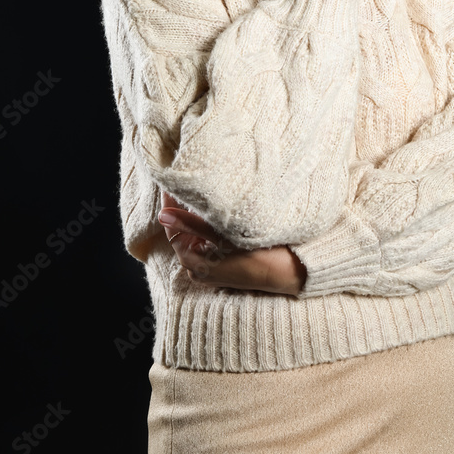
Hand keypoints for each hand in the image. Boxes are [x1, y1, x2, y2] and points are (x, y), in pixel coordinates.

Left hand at [158, 192, 306, 296]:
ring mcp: (210, 265)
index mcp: (194, 262)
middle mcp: (198, 267)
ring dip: (196, 213)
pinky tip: (215, 207)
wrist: (290, 273)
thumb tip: (162, 214)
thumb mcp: (225, 237)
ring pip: (196, 233)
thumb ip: (193, 225)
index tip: (170, 181)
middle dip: (183, 206)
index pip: (172, 227)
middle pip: (182, 230)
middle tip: (184, 179)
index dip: (170, 203)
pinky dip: (207, 223)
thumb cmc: (260, 257)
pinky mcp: (222, 262)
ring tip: (199, 189)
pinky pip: (207, 239)